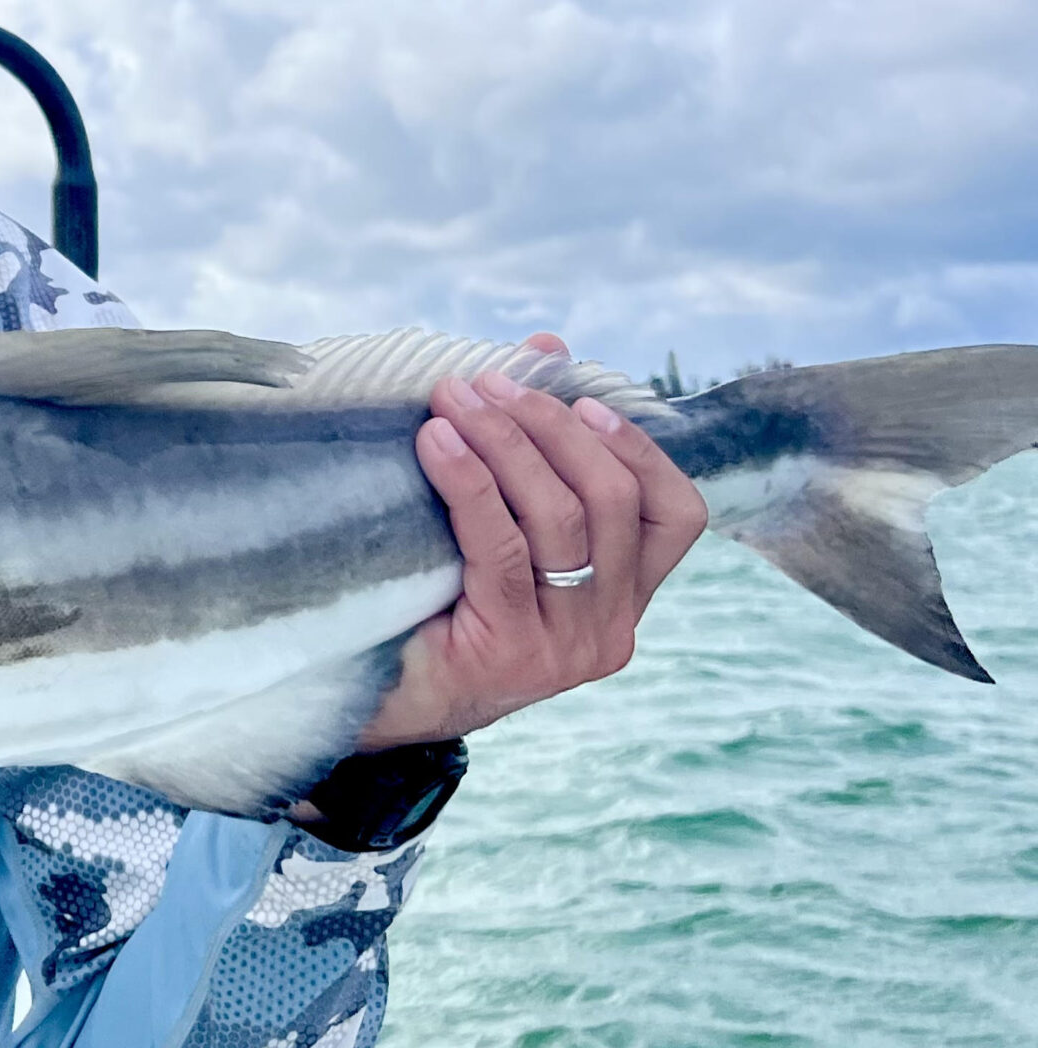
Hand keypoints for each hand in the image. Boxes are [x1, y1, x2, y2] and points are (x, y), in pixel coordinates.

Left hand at [356, 335, 706, 748]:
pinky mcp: (512, 651)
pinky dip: (471, 482)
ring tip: (455, 399)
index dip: (637, 447)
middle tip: (490, 384)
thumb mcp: (496, 528)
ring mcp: (567, 648)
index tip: (583, 399)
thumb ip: (533, 449)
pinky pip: (501, 547)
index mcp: (625, 599)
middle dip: (552, 429)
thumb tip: (546, 349)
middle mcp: (611, 628)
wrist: (369, 699)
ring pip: (563, 520)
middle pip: (614, 503)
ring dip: (508, 443)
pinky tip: (436, 443)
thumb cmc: (434, 603)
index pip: (678, 515)